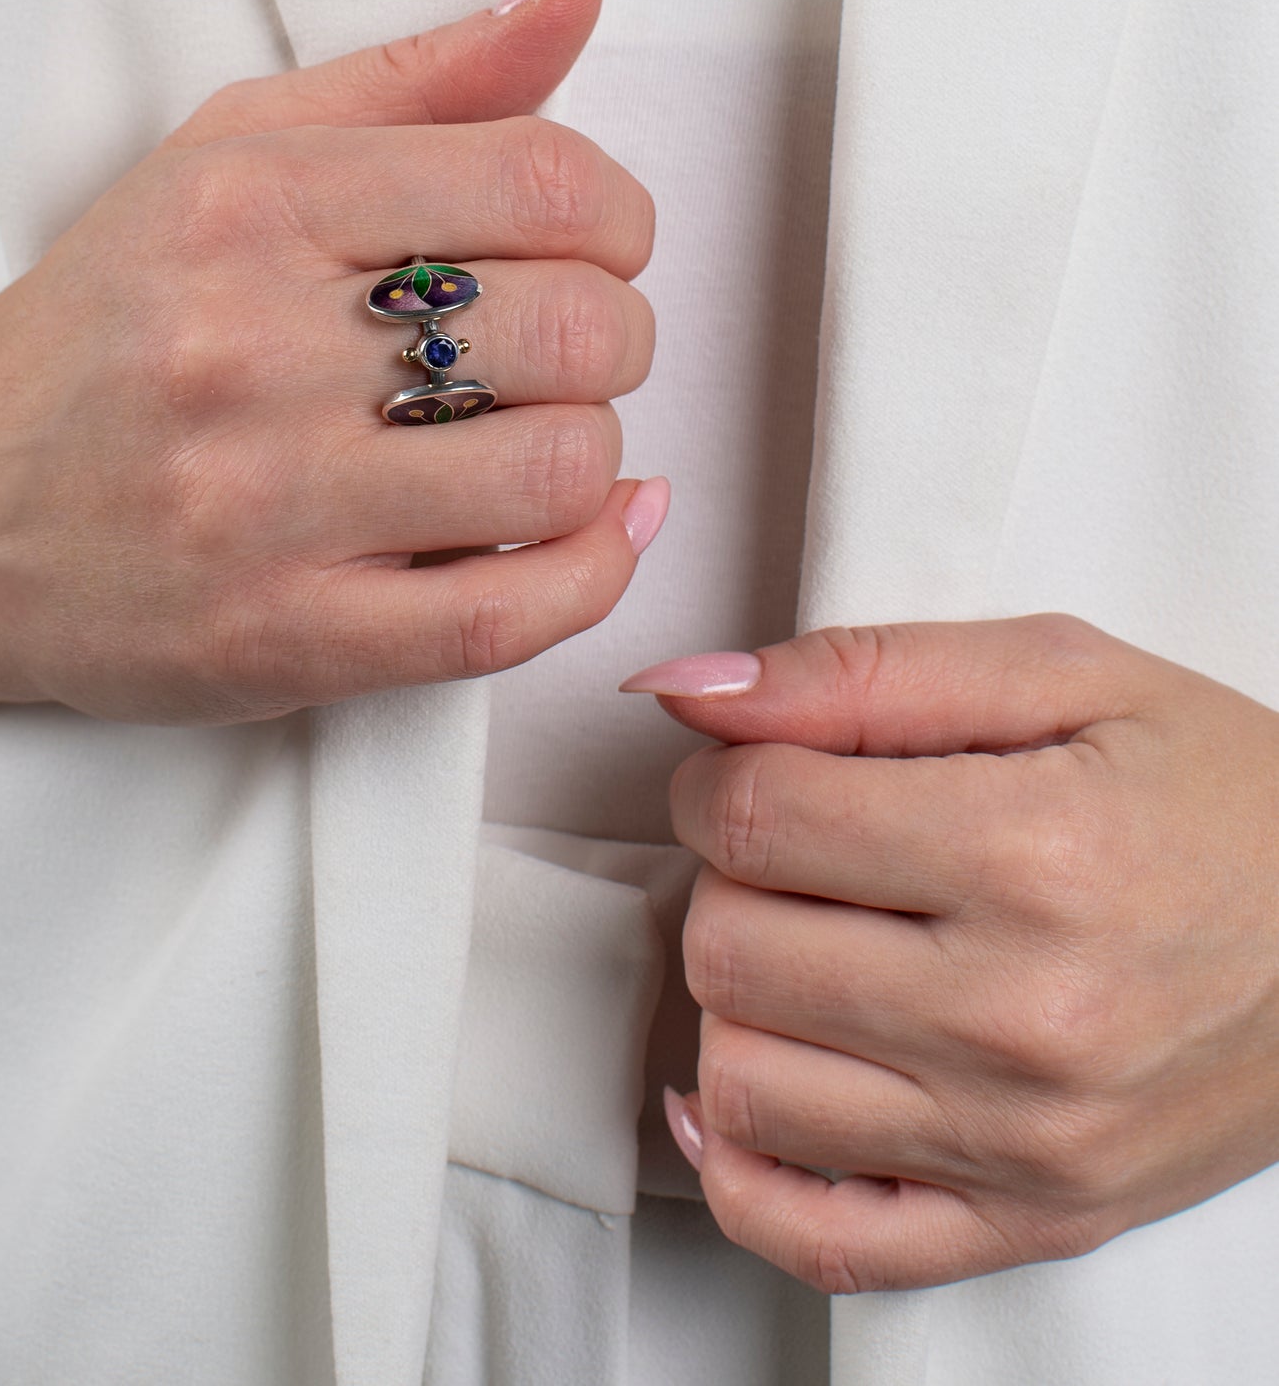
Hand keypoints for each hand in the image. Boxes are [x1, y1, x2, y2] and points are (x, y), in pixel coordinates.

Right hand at [0, 0, 664, 724]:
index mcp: (251, 206)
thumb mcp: (237, 147)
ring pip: (560, 468)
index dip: (620, 213)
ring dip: (591, 452)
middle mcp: (252, 352)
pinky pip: (510, 616)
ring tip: (537, 436)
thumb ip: (425, 75)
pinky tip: (584, 530)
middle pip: (576, 326)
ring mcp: (265, 508)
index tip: (598, 241)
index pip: (543, 178)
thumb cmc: (111, 322)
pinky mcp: (282, 638)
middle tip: (568, 344)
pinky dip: (592, 570)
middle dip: (613, 334)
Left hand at [623, 614, 1278, 1291]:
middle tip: (795, 848)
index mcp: (1031, 854)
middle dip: (731, 878)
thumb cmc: (1224, 798)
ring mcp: (1023, 1143)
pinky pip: (815, 1241)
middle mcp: (1022, 1016)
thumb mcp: (1067, 675)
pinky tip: (765, 1084)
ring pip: (745, 1085)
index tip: (750, 768)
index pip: (757, 818)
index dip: (718, 775)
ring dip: (740, 1002)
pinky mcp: (1031, 1224)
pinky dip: (745, 1170)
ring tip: (808, 946)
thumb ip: (865, 671)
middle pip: (733, 948)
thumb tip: (688, 694)